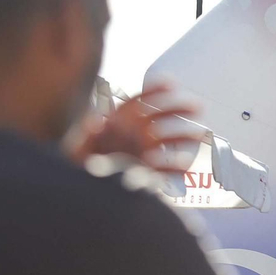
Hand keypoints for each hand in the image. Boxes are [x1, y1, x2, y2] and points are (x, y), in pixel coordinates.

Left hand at [70, 83, 201, 173]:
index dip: (155, 90)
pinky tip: (184, 166)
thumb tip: (96, 121)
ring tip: (199, 135)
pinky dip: (176, 167)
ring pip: (169, 140)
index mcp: (119, 121)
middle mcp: (135, 134)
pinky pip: (167, 168)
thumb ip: (85, 133)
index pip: (140, 101)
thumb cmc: (78, 164)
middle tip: (198, 106)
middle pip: (161, 116)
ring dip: (185, 136)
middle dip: (180, 109)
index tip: (171, 83)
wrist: (82, 191)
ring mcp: (145, 152)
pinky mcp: (149, 171)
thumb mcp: (76, 147)